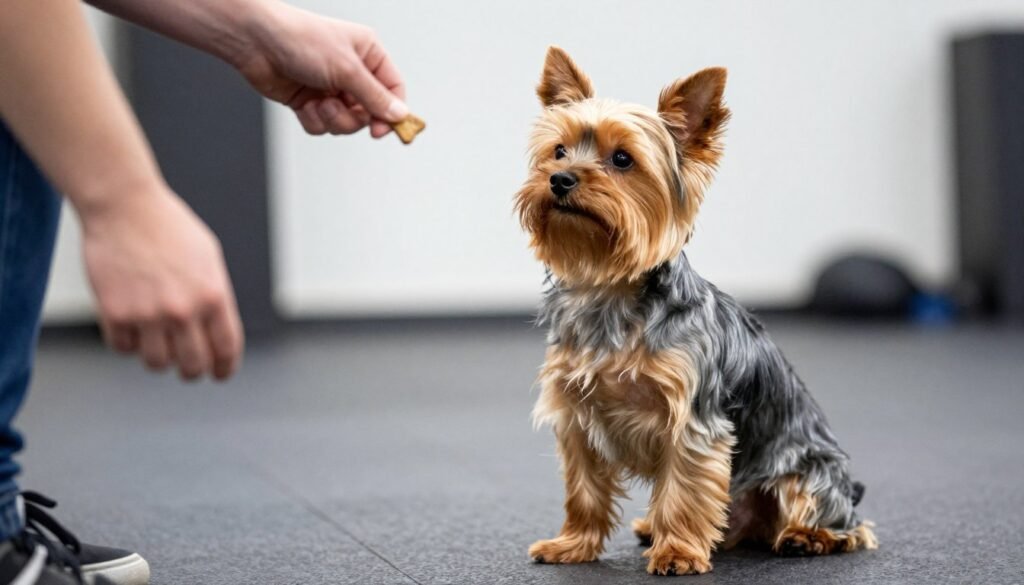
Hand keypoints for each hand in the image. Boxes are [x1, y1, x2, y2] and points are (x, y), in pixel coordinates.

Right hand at [81, 184, 244, 380]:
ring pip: (157, 364)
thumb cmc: (168, 228)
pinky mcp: (115, 313)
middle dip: (192, 371)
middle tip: (188, 369)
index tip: (219, 374)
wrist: (124, 205)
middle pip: (192, 366)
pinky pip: (123, 348)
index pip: (226, 349)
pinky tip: (131, 326)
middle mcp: (183, 310)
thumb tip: (217, 334)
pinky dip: (127, 343)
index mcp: (213, 296)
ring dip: (159, 358)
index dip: (224, 367)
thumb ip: (215, 297)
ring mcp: (148, 313)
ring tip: (157, 342)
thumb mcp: (209, 259)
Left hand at [236, 4, 406, 137]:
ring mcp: (331, 88)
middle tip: (337, 108)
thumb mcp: (346, 69)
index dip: (391, 113)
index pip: (393, 89)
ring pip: (347, 123)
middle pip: (370, 112)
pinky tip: (303, 104)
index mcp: (368, 54)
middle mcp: (352, 72)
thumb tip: (400, 115)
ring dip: (332, 119)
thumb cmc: (301, 40)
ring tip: (318, 103)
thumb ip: (375, 96)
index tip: (381, 130)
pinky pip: (323, 126)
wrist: (255, 42)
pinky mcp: (310, 102)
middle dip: (352, 117)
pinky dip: (314, 120)